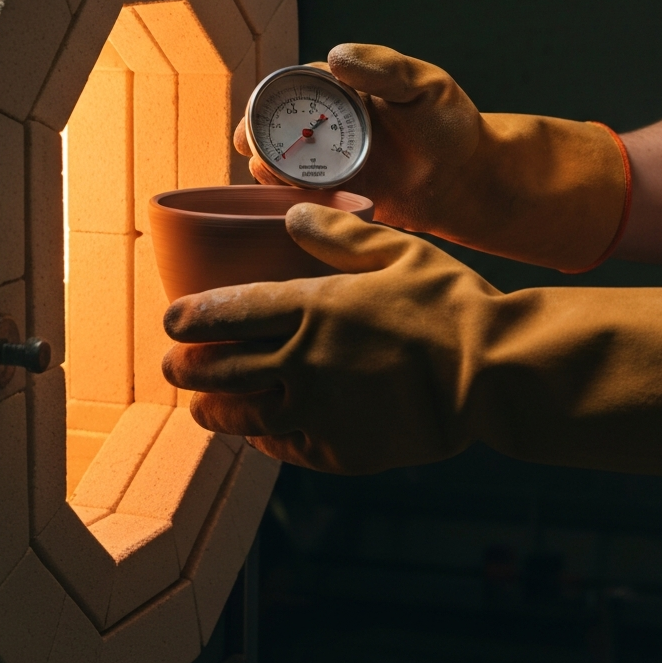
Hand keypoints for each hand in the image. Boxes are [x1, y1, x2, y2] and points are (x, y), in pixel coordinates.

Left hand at [162, 203, 661, 478]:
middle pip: (219, 371)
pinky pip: (286, 449)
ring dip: (214, 412)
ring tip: (204, 409)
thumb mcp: (398, 250)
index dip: (189, 318)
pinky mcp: (340, 451)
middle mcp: (302, 362)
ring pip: (242, 417)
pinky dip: (265, 441)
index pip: (227, 313)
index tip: (172, 321)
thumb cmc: (449, 305)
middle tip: (174, 367)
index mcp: (312, 307)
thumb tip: (292, 211)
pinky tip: (263, 436)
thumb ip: (340, 232)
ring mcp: (318, 411)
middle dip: (187, 369)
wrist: (490, 374)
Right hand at [234, 45, 482, 231]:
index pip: (298, 87)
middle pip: (280, 125)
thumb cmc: (451, 125)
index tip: (262, 108)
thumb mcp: (423, 85)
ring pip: (286, 162)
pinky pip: (305, 196)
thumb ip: (383, 68)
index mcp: (347, 91)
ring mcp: (335, 162)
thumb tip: (334, 56)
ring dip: (269, 166)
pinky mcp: (341, 197)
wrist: (470, 180)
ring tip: (266, 170)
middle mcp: (334, 125)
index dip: (274, 97)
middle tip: (249, 145)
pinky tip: (286, 197)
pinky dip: (290, 196)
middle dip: (258, 134)